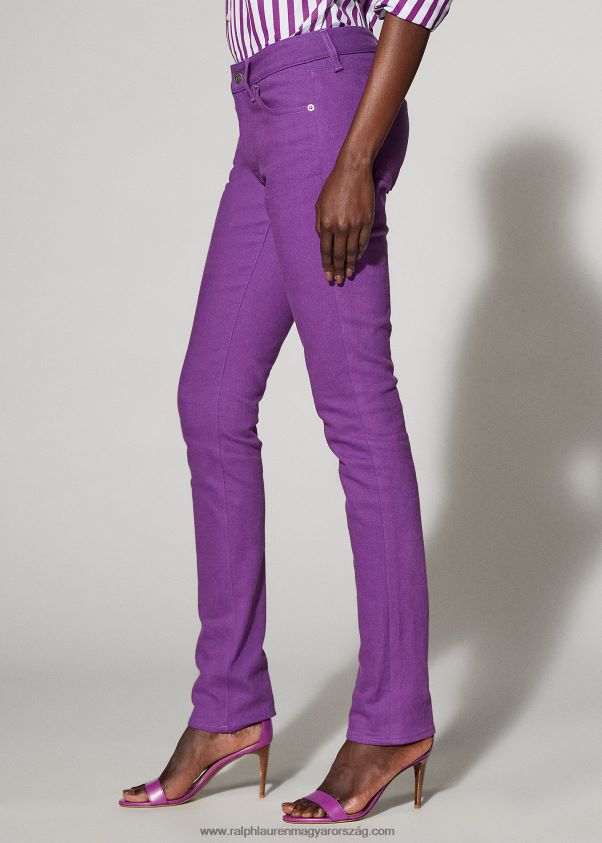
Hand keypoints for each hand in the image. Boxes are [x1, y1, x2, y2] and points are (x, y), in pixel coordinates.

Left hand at [315, 156, 374, 285]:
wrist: (353, 172)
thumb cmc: (334, 187)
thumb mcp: (320, 206)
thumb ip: (320, 225)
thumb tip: (324, 242)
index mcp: (326, 223)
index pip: (326, 250)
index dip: (326, 265)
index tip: (327, 275)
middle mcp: (341, 227)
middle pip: (339, 254)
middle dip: (338, 269)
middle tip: (338, 281)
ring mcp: (355, 225)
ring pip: (352, 251)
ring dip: (350, 265)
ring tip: (348, 274)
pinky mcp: (367, 221)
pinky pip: (363, 241)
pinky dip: (359, 252)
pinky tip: (356, 258)